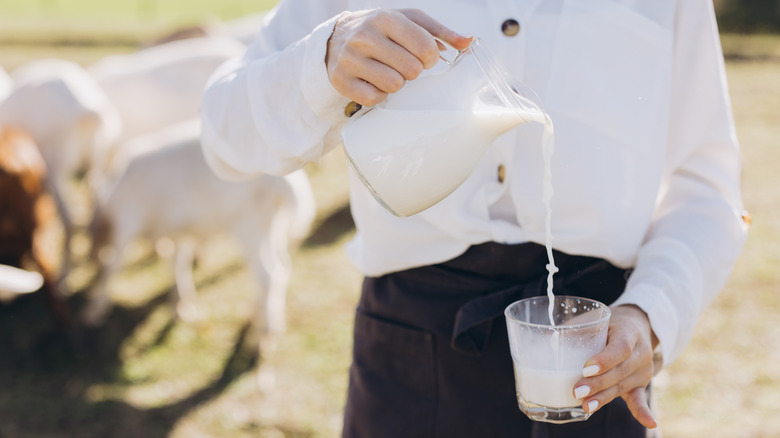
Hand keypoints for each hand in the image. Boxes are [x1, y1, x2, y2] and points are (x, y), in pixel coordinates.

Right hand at [325, 9, 472, 105]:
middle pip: (412, 70)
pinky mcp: (341, 81)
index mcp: (385, 18)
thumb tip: (469, 42)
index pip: (425, 48)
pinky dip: (379, 94)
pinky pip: (374, 98)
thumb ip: (440, 31)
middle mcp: (365, 37)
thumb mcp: (408, 21)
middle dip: (414, 71)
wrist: (335, 37)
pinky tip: (374, 82)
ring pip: (394, 85)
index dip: (431, 58)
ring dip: (397, 83)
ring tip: (389, 72)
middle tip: (404, 65)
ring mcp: (350, 60)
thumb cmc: (381, 29)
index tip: (423, 56)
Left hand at [573, 305, 659, 428]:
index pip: (620, 347)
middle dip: (597, 383)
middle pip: (620, 370)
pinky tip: (649, 423)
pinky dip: (642, 411)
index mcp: (629, 331)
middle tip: (577, 391)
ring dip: (603, 397)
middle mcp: (641, 352)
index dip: (605, 359)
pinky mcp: (640, 383)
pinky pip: (640, 397)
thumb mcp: (596, 318)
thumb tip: (541, 336)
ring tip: (585, 405)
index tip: (586, 368)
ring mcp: (643, 369)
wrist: (639, 325)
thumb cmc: (610, 322)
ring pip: (623, 385)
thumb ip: (575, 328)